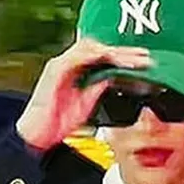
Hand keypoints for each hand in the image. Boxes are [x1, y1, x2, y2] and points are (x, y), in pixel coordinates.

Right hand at [16, 38, 152, 152]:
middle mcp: (72, 64)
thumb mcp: (88, 104)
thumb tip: (120, 80)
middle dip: (125, 52)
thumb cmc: (58, 122)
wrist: (37, 134)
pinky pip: (77, 56)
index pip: (106, 59)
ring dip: (113, 53)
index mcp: (81, 72)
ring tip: (131, 60)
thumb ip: (101, 89)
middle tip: (146, 57)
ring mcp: (63, 64)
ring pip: (92, 48)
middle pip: (102, 49)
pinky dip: (94, 55)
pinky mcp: (55, 69)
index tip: (146, 64)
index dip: (126, 59)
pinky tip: (109, 57)